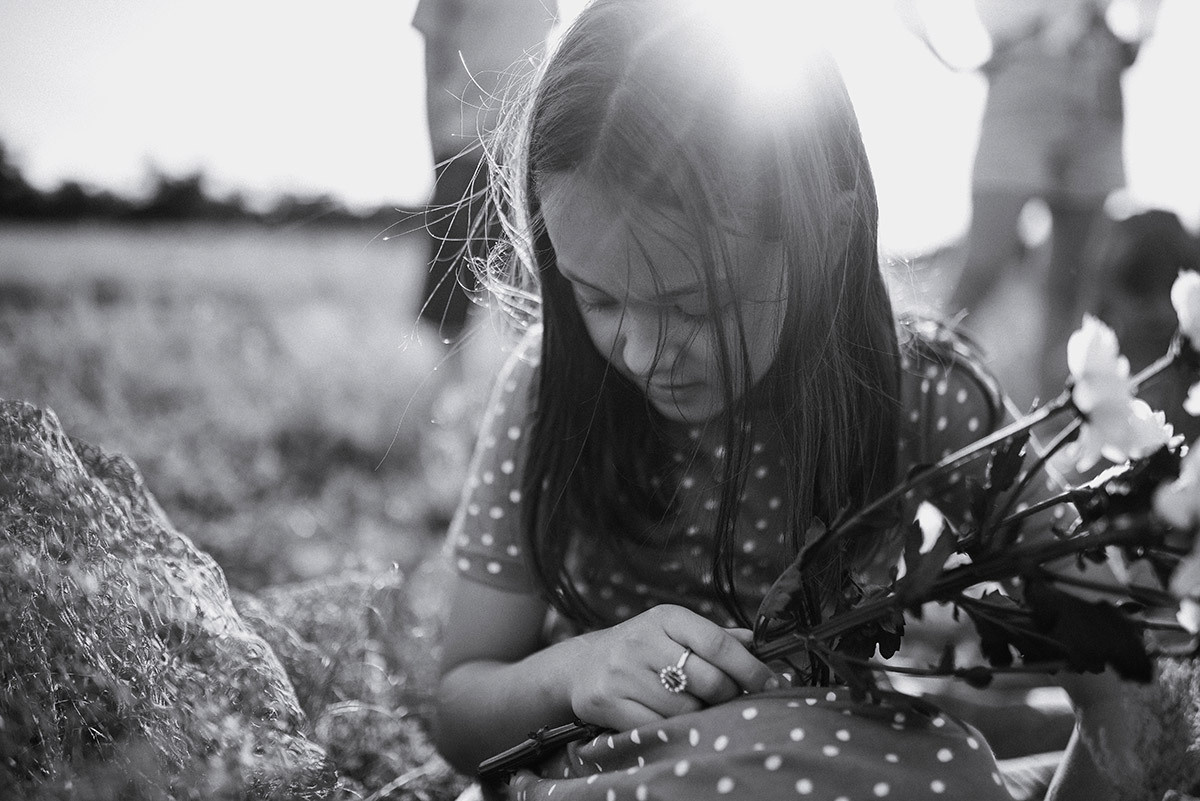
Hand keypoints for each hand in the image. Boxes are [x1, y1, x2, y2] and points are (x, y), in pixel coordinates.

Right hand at [562, 604, 778, 731]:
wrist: (582, 665)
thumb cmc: (642, 648)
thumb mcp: (675, 632)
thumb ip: (716, 637)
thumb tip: (761, 642)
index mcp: (666, 617)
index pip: (719, 643)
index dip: (751, 668)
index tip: (773, 684)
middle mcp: (643, 640)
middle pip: (708, 680)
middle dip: (727, 696)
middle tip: (728, 700)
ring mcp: (623, 672)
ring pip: (685, 708)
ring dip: (699, 714)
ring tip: (693, 707)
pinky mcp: (607, 701)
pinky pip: (657, 726)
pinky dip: (671, 728)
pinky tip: (669, 719)